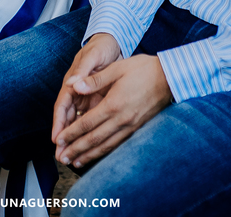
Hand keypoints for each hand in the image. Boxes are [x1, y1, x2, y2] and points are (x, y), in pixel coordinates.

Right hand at [52, 34, 122, 146]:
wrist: (112, 43)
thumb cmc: (100, 48)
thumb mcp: (92, 56)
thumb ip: (83, 70)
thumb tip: (72, 83)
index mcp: (72, 83)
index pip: (62, 106)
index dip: (58, 124)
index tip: (56, 139)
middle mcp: (76, 92)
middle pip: (67, 118)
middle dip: (63, 137)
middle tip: (61, 156)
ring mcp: (86, 98)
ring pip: (77, 122)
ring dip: (74, 139)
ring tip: (72, 157)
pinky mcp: (96, 101)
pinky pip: (90, 120)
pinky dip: (89, 132)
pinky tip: (90, 146)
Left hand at [52, 42, 172, 167]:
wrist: (171, 78)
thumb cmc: (144, 70)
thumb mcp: (117, 69)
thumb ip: (95, 80)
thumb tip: (74, 85)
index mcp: (113, 104)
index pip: (87, 123)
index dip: (71, 133)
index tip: (59, 140)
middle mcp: (121, 119)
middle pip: (94, 139)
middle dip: (76, 149)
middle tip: (62, 158)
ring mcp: (130, 126)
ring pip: (106, 145)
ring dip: (89, 155)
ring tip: (76, 162)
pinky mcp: (138, 128)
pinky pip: (118, 144)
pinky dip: (106, 152)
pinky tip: (98, 155)